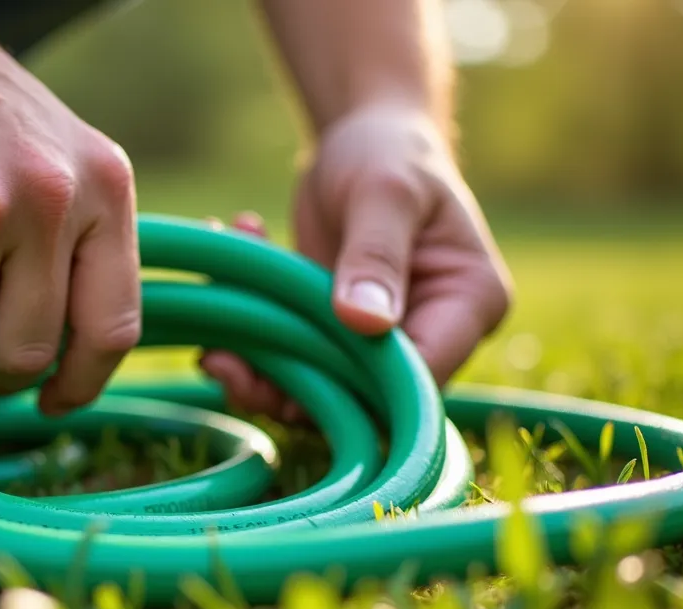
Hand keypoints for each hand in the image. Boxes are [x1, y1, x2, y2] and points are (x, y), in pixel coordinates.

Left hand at [201, 105, 512, 421]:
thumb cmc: (390, 153)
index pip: (422, 377)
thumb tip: (365, 322)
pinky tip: (228, 286)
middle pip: (365, 398)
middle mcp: (433, 334)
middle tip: (221, 359)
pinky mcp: (336, 336)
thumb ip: (375, 255)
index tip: (291, 364)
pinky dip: (251, 335)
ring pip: (320, 390)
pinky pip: (293, 359)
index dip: (358, 388)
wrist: (365, 136)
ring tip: (212, 334)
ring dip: (259, 369)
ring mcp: (382, 340)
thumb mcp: (385, 193)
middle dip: (289, 387)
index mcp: (469, 305)